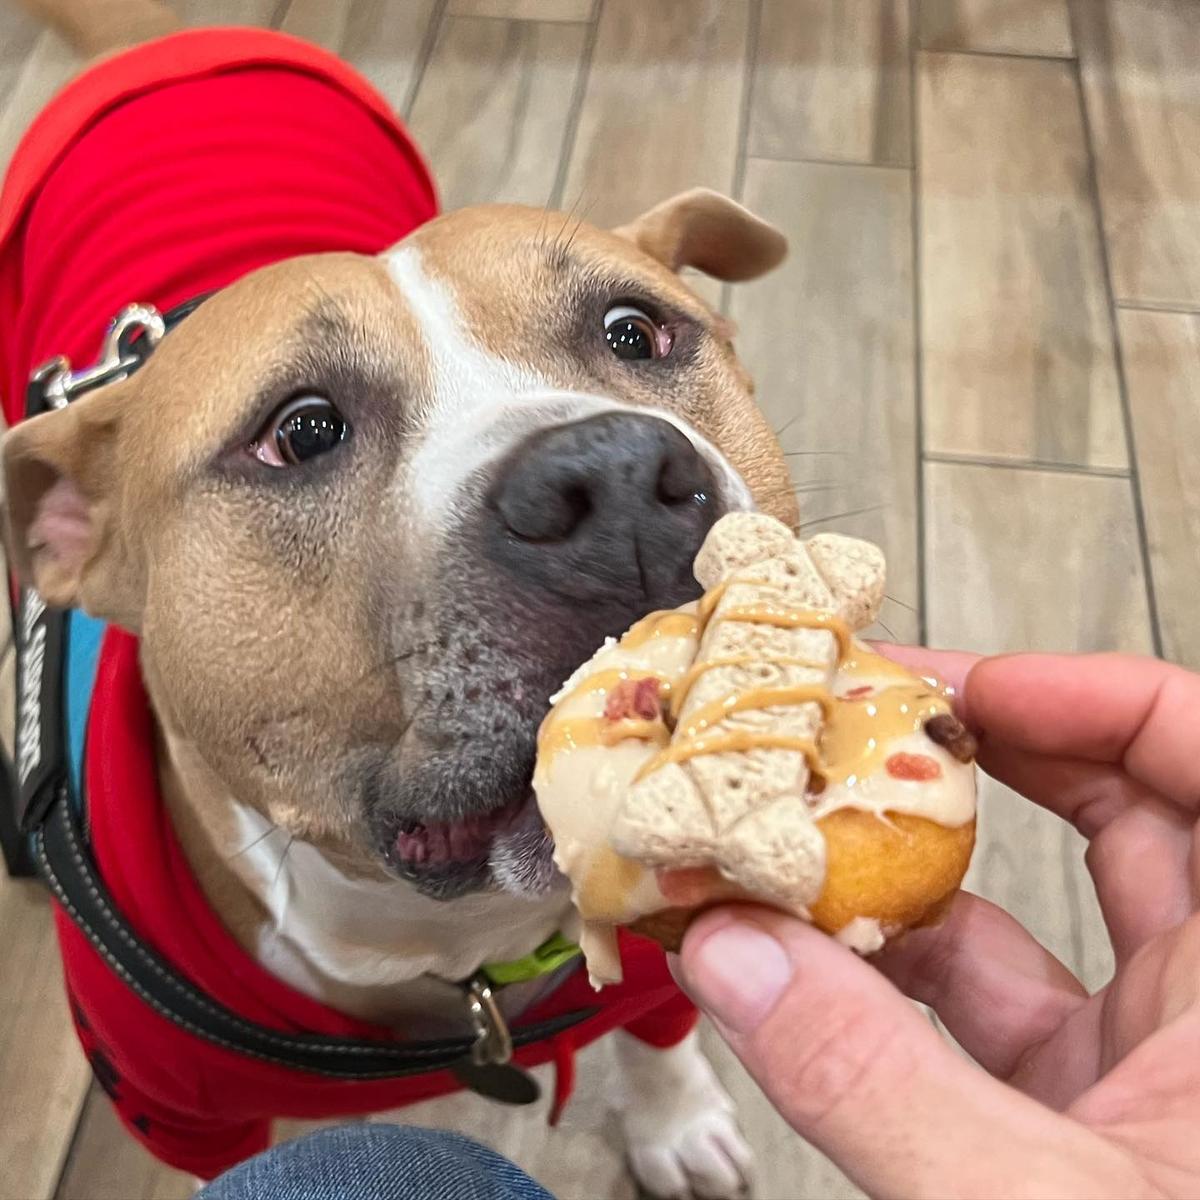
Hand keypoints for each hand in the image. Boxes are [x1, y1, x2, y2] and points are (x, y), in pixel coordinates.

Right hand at [675, 651, 1199, 1198]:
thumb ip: (874, 1085)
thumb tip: (728, 956)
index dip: (1092, 692)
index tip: (959, 687)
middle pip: (1121, 811)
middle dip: (981, 754)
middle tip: (858, 720)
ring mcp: (1159, 1066)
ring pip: (1041, 913)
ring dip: (916, 871)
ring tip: (802, 826)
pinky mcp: (1093, 1121)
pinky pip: (995, 1007)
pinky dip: (901, 974)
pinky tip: (807, 954)